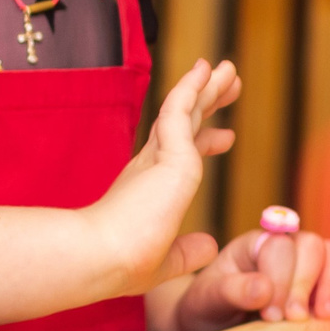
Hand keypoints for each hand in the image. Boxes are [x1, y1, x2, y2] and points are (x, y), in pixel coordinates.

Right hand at [80, 58, 239, 296]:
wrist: (100, 257)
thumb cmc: (122, 263)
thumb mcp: (166, 260)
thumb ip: (187, 251)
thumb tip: (210, 244)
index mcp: (148, 187)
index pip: (179, 154)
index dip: (204, 141)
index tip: (227, 136)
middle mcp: (149, 165)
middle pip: (184, 123)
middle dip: (207, 102)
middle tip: (229, 81)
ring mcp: (157, 157)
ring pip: (184, 110)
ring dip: (206, 87)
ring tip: (227, 68)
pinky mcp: (166, 153)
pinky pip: (179, 110)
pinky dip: (192, 88)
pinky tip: (206, 71)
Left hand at [150, 217, 329, 330]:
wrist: (214, 328)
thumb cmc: (208, 310)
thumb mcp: (207, 302)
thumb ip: (230, 292)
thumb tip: (263, 288)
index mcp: (254, 243)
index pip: (279, 246)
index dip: (279, 279)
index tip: (270, 315)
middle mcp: (285, 246)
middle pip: (312, 245)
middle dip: (307, 282)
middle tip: (296, 318)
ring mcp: (308, 263)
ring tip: (325, 317)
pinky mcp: (326, 284)